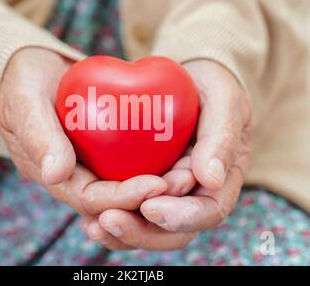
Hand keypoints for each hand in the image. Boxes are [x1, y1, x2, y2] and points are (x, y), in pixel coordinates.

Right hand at [0, 47, 166, 220]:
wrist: (33, 69)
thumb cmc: (22, 82)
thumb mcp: (23, 101)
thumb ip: (38, 135)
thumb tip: (56, 175)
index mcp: (52, 175)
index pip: (89, 199)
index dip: (122, 198)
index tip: (155, 185)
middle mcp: (75, 176)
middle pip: (115, 199)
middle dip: (149, 196)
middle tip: (183, 182)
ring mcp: (90, 162)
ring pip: (127, 183)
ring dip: (159, 184)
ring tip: (189, 174)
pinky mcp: (104, 147)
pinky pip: (132, 159)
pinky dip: (156, 160)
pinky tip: (181, 154)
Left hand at [81, 59, 251, 249]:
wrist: (187, 77)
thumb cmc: (209, 85)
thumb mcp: (223, 100)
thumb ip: (221, 136)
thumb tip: (211, 180)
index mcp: (221, 178)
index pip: (208, 211)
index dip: (183, 217)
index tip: (151, 206)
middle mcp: (194, 192)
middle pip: (174, 231)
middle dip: (142, 231)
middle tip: (110, 220)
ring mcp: (168, 191)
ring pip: (148, 226)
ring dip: (122, 232)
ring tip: (92, 225)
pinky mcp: (142, 183)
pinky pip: (127, 207)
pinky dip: (108, 214)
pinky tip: (86, 217)